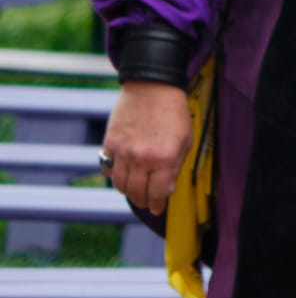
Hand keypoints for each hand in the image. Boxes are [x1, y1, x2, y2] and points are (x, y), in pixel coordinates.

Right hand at [102, 81, 191, 215]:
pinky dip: (115, 175)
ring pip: (120, 184)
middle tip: (146, 204)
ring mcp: (123, 152)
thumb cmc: (173, 113)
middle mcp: (142, 158)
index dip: (157, 205)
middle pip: (137, 192)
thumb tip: (166, 190)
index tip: (157, 209)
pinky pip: (109, 168)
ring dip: (128, 191)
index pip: (157, 193)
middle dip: (142, 202)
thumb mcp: (185, 140)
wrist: (152, 88)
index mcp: (164, 158)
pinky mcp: (110, 143)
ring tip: (135, 192)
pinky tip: (123, 176)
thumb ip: (175, 166)